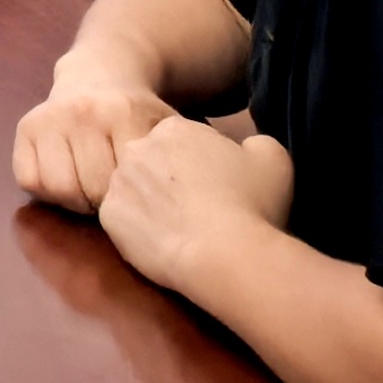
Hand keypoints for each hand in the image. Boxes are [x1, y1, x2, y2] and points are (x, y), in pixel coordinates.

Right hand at [12, 65, 180, 212]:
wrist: (100, 73)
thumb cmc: (139, 115)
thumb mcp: (167, 130)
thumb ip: (177, 159)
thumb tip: (183, 202)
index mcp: (125, 113)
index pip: (124, 184)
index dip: (133, 200)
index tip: (140, 195)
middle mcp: (83, 111)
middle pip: (90, 190)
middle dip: (103, 203)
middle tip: (113, 196)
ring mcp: (50, 117)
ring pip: (56, 188)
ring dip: (74, 198)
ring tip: (89, 189)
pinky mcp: (26, 125)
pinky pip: (29, 180)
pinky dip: (46, 190)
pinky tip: (67, 177)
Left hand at [98, 118, 294, 288]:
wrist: (226, 254)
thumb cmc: (252, 205)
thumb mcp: (273, 159)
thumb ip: (255, 143)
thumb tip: (246, 149)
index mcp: (172, 129)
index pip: (180, 142)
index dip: (201, 166)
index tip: (217, 188)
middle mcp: (137, 149)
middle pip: (152, 162)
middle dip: (172, 181)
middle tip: (200, 210)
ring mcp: (118, 183)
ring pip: (134, 190)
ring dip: (153, 204)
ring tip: (183, 230)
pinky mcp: (109, 218)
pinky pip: (122, 220)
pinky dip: (140, 231)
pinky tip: (166, 244)